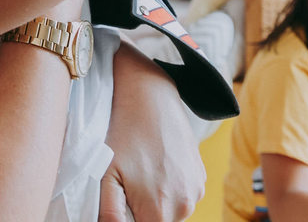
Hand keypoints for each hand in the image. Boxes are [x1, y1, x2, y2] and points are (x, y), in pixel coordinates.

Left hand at [98, 43, 204, 221]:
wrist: (151, 99)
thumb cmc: (124, 136)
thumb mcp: (106, 176)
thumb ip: (109, 214)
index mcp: (159, 211)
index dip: (131, 219)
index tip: (123, 200)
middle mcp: (184, 206)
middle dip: (142, 212)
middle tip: (129, 184)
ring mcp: (196, 190)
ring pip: (172, 212)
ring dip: (157, 202)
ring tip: (142, 173)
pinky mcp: (201, 177)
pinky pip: (183, 195)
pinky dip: (170, 188)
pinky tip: (156, 166)